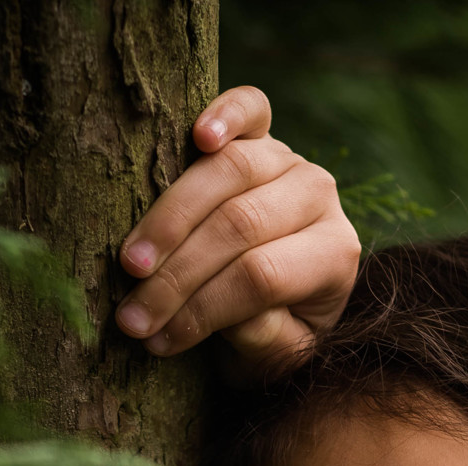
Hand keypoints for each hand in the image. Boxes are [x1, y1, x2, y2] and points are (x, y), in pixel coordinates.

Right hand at [116, 87, 358, 369]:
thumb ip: (264, 339)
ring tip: (131, 262)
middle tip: (131, 314)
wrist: (284, 290)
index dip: (203, 308)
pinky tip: (198, 135)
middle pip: (241, 224)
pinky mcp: (265, 131)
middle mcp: (320, 197)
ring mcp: (290, 158)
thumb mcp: (277, 355)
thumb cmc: (274, 330)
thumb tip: (219, 312)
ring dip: (170, 218)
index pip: (262, 276)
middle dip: (178, 274)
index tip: (155, 341)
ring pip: (230, 171)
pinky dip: (226, 113)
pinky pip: (251, 108)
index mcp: (335, 255)